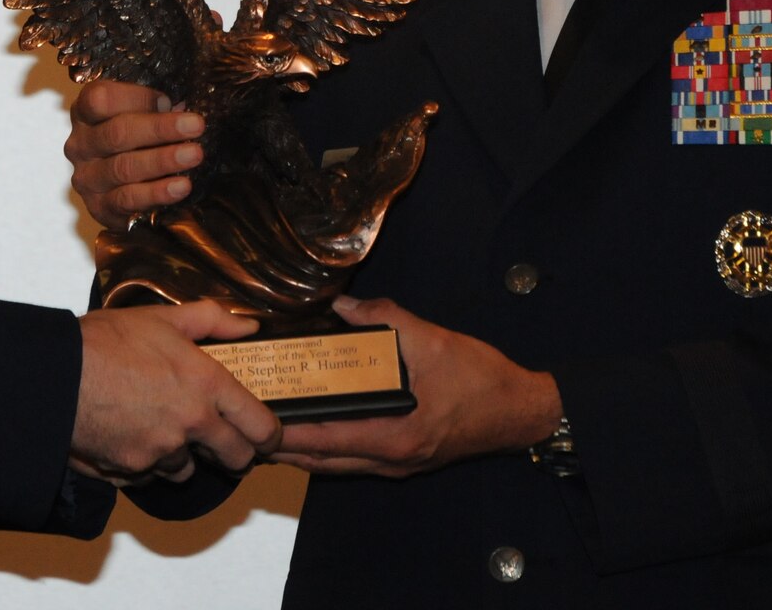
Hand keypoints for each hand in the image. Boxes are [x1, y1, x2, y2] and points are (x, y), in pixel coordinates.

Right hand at [65, 80, 205, 229]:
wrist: (119, 186)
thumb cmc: (134, 138)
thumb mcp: (138, 114)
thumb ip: (153, 106)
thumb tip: (178, 107)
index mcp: (84, 113)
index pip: (100, 99)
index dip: (136, 97)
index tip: (169, 100)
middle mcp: (80, 145)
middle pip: (116, 133)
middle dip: (159, 128)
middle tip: (196, 125)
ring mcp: (87, 178)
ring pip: (123, 168)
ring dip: (163, 160)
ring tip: (195, 155)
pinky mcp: (99, 207)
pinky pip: (128, 200)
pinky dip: (157, 193)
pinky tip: (182, 186)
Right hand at [72, 299, 282, 484]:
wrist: (54, 375)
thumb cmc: (105, 342)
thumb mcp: (162, 318)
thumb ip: (212, 320)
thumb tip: (249, 325)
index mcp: (206, 385)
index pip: (260, 425)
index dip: (269, 434)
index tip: (265, 434)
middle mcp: (190, 424)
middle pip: (235, 458)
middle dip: (234, 453)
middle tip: (222, 442)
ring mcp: (160, 452)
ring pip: (187, 468)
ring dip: (181, 455)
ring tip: (160, 428)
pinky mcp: (131, 470)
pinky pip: (150, 475)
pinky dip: (145, 463)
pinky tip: (130, 436)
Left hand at [270, 296, 561, 478]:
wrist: (521, 410)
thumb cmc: (482, 380)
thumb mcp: (434, 340)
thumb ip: (386, 318)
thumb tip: (344, 306)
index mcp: (395, 437)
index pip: (326, 440)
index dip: (287, 432)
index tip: (256, 418)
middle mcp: (392, 461)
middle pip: (323, 462)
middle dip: (285, 447)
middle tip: (250, 423)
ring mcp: (399, 465)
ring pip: (337, 466)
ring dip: (304, 451)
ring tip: (272, 427)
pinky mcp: (406, 459)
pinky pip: (355, 461)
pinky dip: (329, 448)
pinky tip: (316, 428)